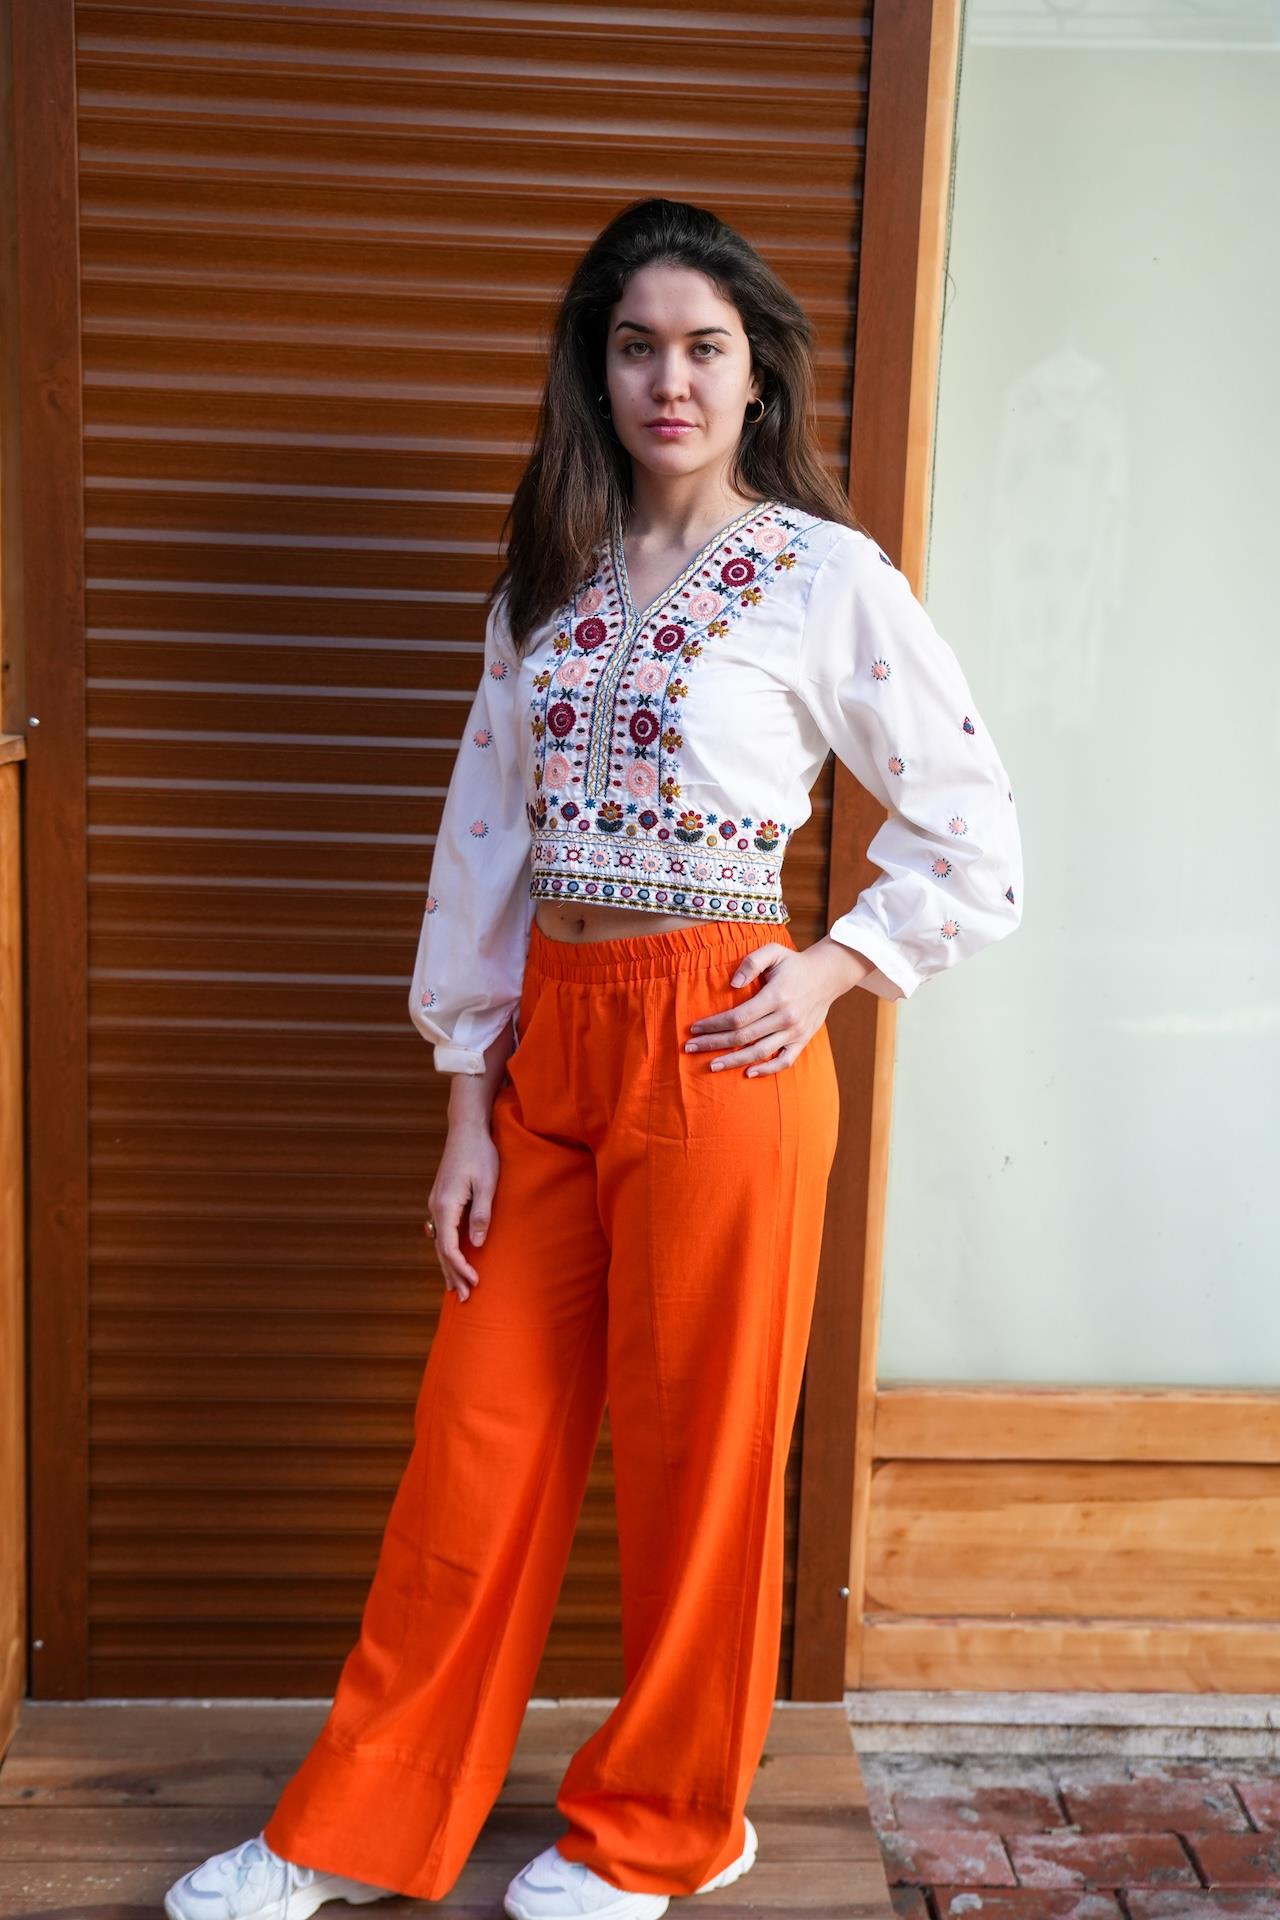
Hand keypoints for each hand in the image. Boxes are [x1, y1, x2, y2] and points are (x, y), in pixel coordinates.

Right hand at [426, 1117, 499, 1301]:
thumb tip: (478, 1244)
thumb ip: (482, 1214)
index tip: (475, 1281)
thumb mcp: (487, 1184)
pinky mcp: (441, 1199)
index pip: (449, 1246)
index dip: (461, 1267)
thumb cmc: (481, 1154)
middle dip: (453, 1274)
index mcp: (446, 1205)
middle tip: (466, 1298)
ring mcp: (436, 1203)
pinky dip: (446, 1250)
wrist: (466, 1130)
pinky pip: (441, 1232)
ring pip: (439, 1242)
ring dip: (448, 1266)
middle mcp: (436, 1207)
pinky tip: (450, 1260)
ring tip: (456, 1288)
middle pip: (441, 1249)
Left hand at [683, 937, 870, 1076]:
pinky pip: (784, 1061)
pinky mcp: (802, 1040)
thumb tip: (732, 984)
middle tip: (690, 1048)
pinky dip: (767, 1070)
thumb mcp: (773, 951)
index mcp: (776, 996)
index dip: (713, 1025)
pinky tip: (747, 1073)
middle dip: (714, 1044)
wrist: (829, 974)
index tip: (694, 1028)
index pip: (738, 1017)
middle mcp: (785, 1018)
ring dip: (733, 1061)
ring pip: (760, 1053)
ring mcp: (795, 1032)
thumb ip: (751, 962)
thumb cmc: (794, 962)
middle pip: (743, 1037)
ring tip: (712, 1065)